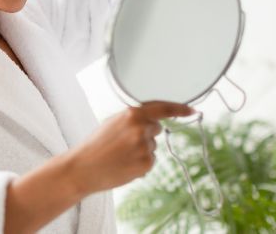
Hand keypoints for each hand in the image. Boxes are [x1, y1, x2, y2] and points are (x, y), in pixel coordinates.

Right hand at [64, 101, 195, 194]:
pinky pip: (150, 161)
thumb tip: (152, 121)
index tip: (192, 110)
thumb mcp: (112, 122)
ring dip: (141, 150)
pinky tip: (124, 165)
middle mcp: (141, 129)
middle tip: (123, 142)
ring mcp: (145, 147)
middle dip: (145, 134)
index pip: (162, 108)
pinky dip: (140, 163)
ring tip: (120, 155)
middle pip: (156, 129)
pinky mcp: (146, 164)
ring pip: (152, 146)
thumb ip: (133, 118)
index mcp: (132, 114)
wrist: (83, 168)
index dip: (180, 109)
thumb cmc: (95, 144)